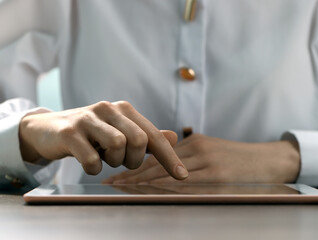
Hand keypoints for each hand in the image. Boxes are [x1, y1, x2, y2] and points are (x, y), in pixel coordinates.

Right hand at [19, 101, 187, 178]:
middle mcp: (109, 109)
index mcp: (125, 110)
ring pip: (117, 145)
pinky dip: (93, 168)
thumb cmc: (91, 134)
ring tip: (103, 157)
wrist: (49, 129)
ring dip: (113, 162)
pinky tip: (88, 161)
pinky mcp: (70, 131)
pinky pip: (92, 159)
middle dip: (133, 159)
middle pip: (138, 140)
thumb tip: (175, 137)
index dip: (169, 157)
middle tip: (120, 160)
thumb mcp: (119, 132)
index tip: (182, 176)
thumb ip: (146, 136)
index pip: (153, 135)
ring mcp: (88, 118)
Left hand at [102, 134, 299, 183]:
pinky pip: (185, 184)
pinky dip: (164, 189)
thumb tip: (165, 166)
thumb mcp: (213, 150)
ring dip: (142, 181)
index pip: (158, 154)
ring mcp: (206, 162)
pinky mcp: (216, 176)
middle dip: (133, 172)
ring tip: (121, 187)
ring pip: (167, 173)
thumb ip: (190, 155)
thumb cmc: (240, 158)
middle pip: (158, 163)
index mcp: (194, 142)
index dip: (137, 163)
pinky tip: (149, 194)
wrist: (270, 160)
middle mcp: (197, 149)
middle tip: (110, 180)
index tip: (117, 170)